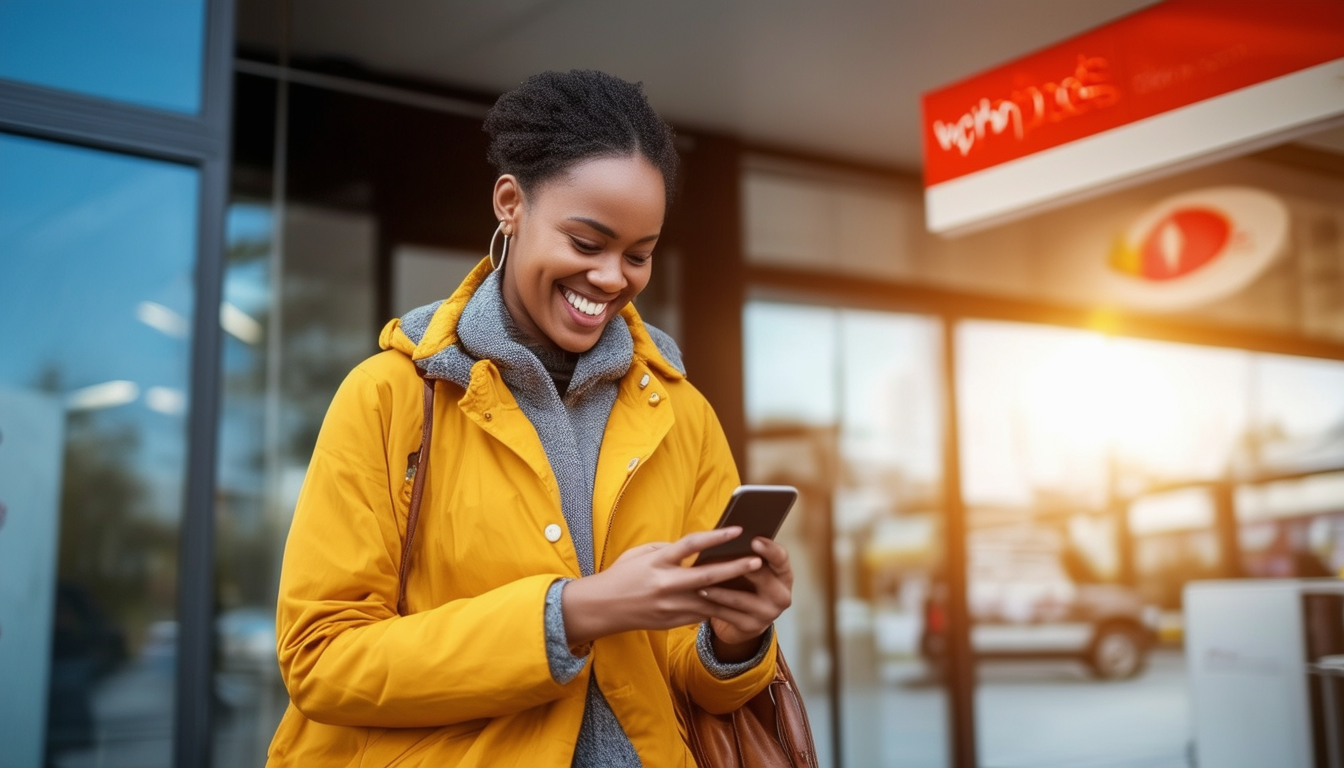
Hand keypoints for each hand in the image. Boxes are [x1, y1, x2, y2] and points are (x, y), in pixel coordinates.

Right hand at [561, 527, 765, 646]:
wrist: (603, 608)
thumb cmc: (623, 575)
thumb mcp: (641, 553)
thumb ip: (668, 549)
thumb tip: (696, 548)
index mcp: (658, 562)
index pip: (691, 545)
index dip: (715, 537)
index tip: (737, 530)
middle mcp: (666, 585)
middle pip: (707, 577)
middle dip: (734, 569)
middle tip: (758, 561)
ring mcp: (671, 606)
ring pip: (710, 600)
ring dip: (733, 593)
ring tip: (755, 585)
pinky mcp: (673, 621)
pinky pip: (701, 613)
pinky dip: (718, 606)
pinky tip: (736, 601)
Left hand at [700, 537, 792, 660]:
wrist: (746, 619)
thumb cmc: (747, 584)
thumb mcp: (753, 570)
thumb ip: (747, 555)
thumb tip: (727, 535)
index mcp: (784, 575)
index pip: (782, 558)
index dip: (769, 549)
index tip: (754, 540)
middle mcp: (781, 595)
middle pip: (763, 578)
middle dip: (741, 567)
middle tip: (719, 558)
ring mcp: (768, 614)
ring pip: (741, 598)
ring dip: (719, 589)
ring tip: (700, 579)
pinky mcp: (752, 627)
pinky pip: (728, 614)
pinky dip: (712, 604)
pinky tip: (699, 595)